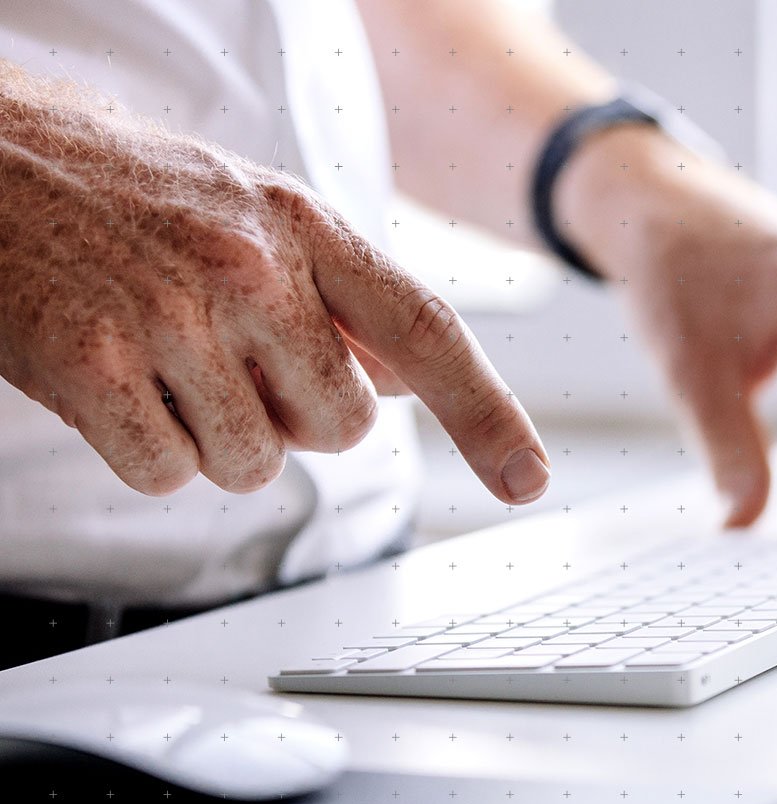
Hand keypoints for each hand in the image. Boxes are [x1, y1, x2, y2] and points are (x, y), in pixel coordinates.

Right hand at [0, 63, 549, 503]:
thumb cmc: (132, 194)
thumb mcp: (257, 214)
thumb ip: (342, 298)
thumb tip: (410, 379)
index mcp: (305, 226)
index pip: (428, 332)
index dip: (490, 415)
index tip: (526, 477)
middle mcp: (251, 269)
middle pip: (341, 428)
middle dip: (295, 418)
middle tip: (228, 359)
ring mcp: (171, 319)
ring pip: (254, 464)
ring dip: (214, 436)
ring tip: (163, 358)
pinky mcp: (90, 367)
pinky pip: (168, 474)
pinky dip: (146, 449)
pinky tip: (117, 382)